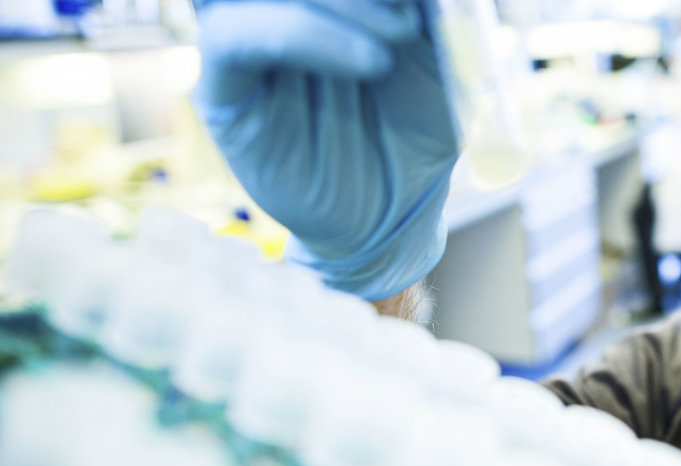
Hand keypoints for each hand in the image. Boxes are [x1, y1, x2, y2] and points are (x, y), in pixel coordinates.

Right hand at [193, 0, 457, 300]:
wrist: (400, 204)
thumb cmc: (413, 124)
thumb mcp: (433, 50)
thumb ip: (417, 7)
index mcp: (319, 1)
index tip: (421, 2)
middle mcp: (273, 7)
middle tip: (412, 10)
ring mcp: (243, 38)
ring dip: (340, 0)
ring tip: (403, 32)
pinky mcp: (222, 86)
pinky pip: (235, 37)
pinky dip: (305, 34)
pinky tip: (372, 61)